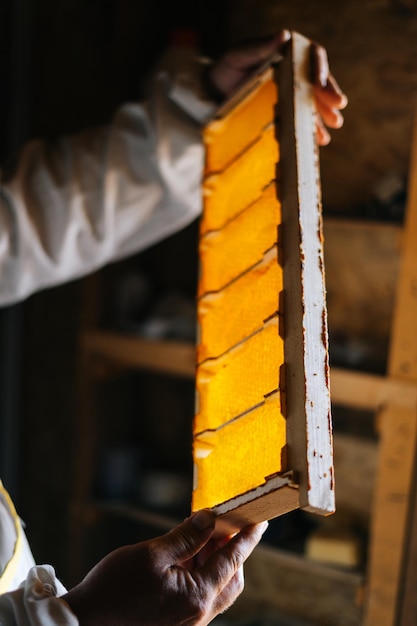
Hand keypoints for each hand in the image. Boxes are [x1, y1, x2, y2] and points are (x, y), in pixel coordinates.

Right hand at [63, 509, 267, 625]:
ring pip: (216, 589)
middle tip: (222, 524)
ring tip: (201, 535)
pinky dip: (199, 574)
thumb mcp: (152, 554)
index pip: (232, 560)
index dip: (247, 538)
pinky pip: (199, 597)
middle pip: (231, 579)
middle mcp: (198, 615)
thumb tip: (209, 519)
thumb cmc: (114, 588)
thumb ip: (185, 536)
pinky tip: (185, 555)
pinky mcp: (176, 624)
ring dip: (213, 561)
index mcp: (197, 596)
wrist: (84, 623)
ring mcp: (188, 623)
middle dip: (231, 551)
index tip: (260, 521)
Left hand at [209, 31, 346, 145]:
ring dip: (325, 114)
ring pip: (315, 102)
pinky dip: (312, 129)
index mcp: (290, 53)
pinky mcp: (288, 111)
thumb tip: (284, 35)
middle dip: (329, 94)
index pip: (313, 58)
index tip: (321, 87)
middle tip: (338, 107)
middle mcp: (297, 72)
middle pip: (319, 81)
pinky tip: (319, 140)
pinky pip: (304, 119)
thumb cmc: (228, 69)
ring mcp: (294, 93)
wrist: (216, 93)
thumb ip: (260, 47)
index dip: (321, 72)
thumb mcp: (240, 55)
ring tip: (333, 126)